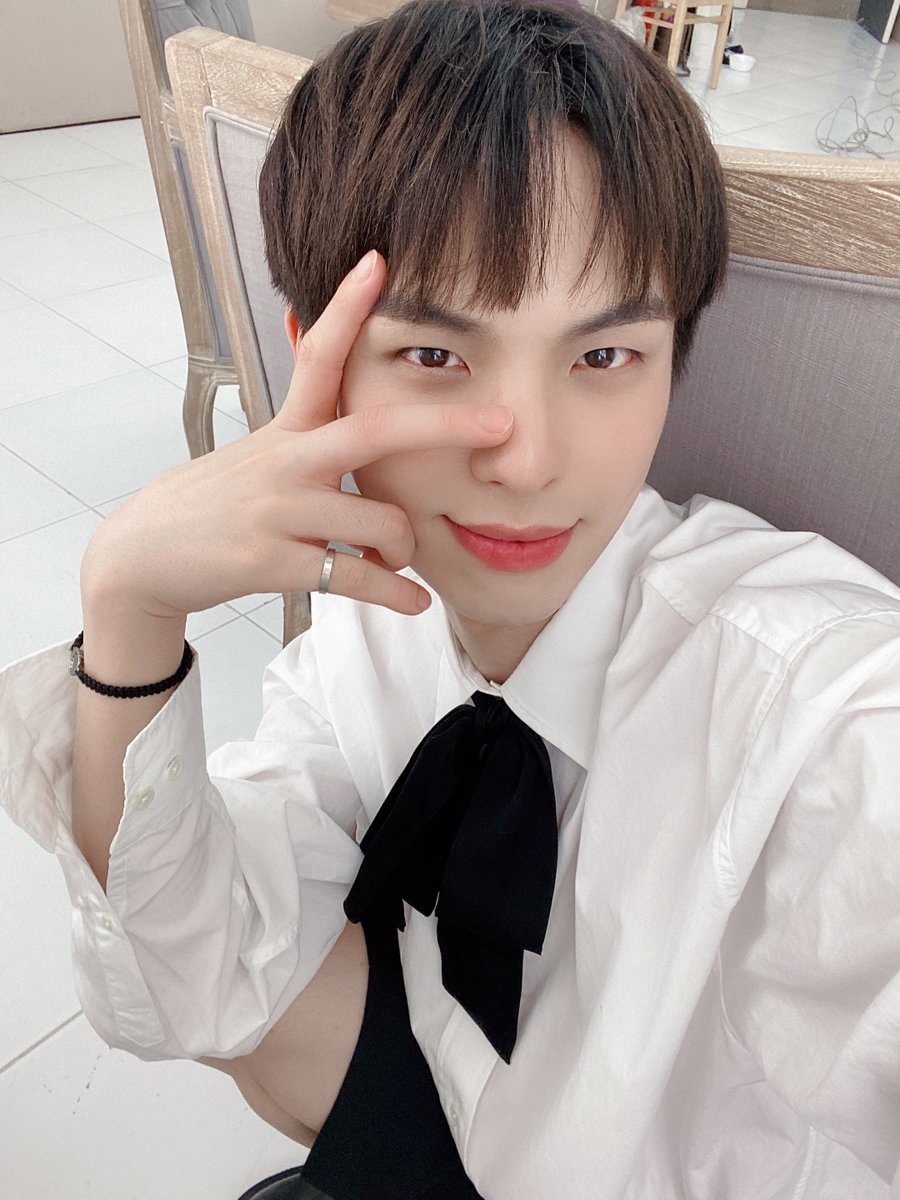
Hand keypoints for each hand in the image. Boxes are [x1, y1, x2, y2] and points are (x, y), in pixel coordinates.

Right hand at [81, 251, 513, 621]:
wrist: (144, 554)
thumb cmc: (215, 501)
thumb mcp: (257, 451)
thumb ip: (306, 425)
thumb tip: (324, 375)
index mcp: (285, 429)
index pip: (316, 356)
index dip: (347, 307)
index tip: (379, 260)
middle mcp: (286, 461)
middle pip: (376, 432)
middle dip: (445, 424)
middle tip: (501, 423)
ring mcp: (280, 512)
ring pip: (382, 524)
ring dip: (407, 549)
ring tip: (400, 562)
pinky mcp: (273, 562)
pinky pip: (358, 579)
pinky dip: (396, 595)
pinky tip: (415, 603)